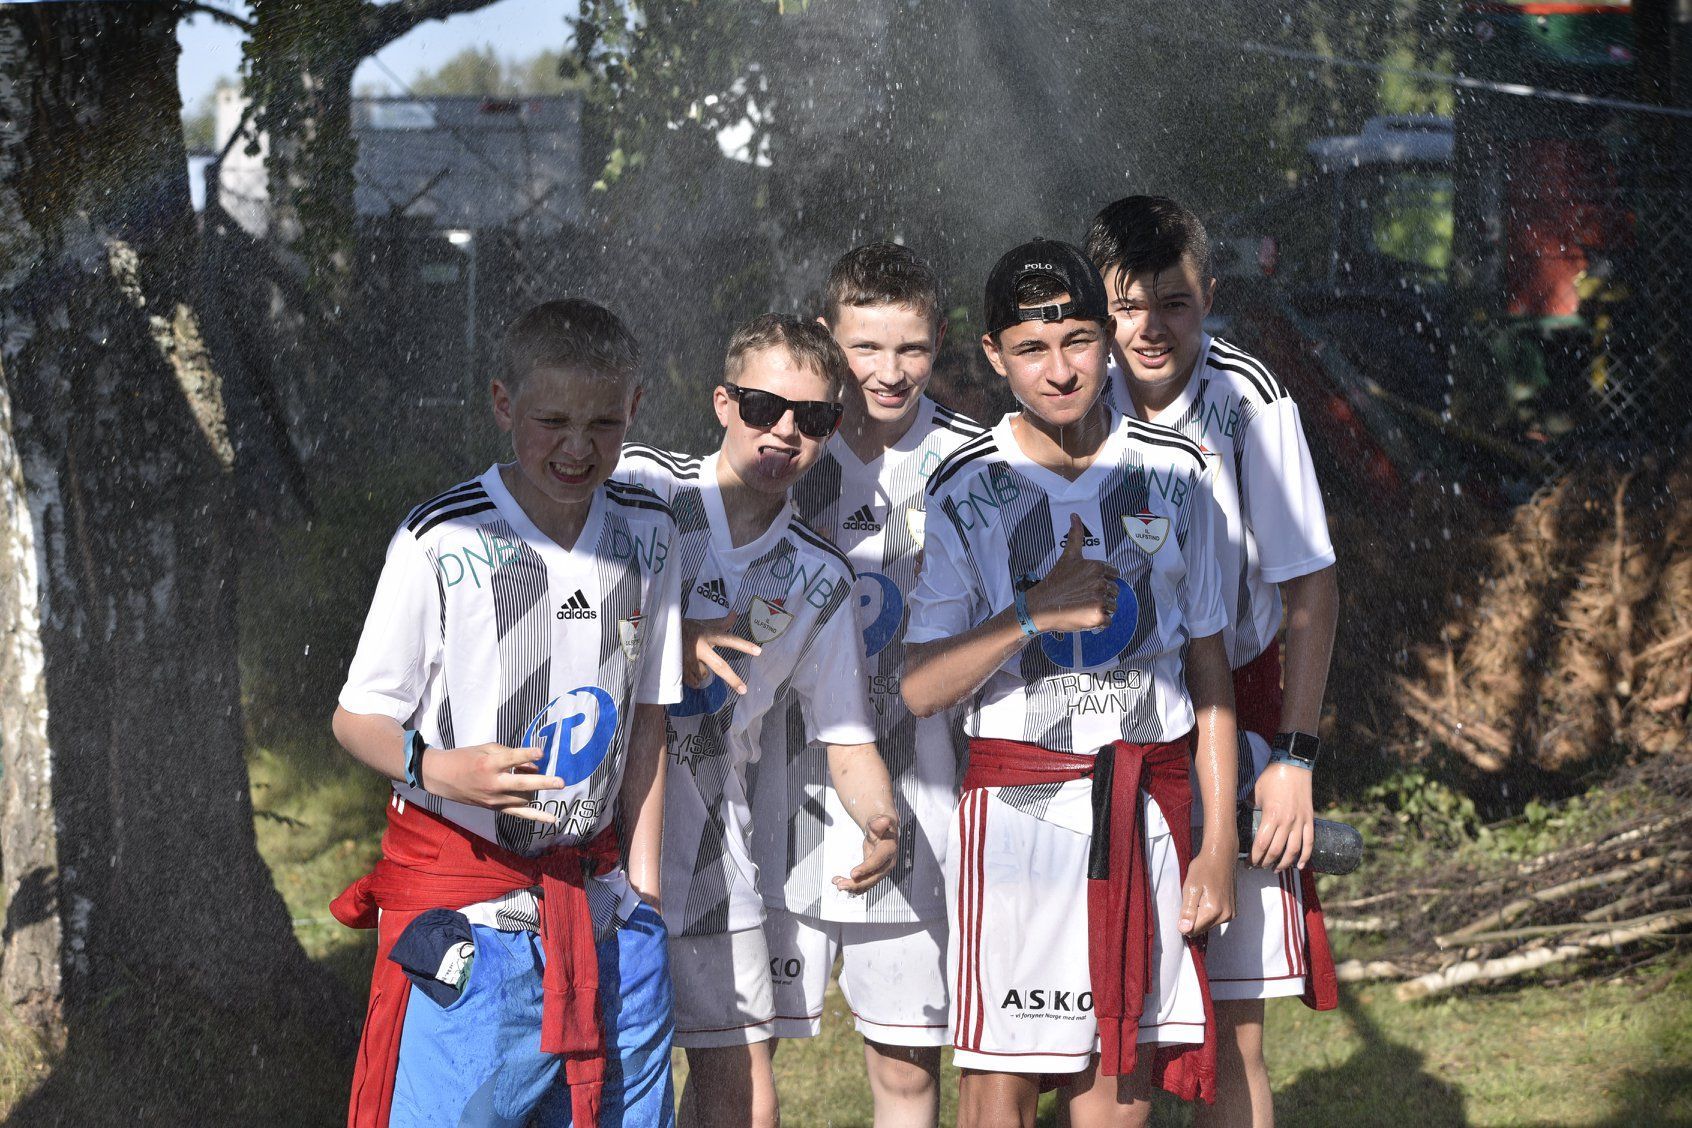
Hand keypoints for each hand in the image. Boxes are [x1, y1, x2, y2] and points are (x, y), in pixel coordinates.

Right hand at [422, 743, 564, 823]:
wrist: (441, 777)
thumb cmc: (465, 757)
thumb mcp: (486, 748)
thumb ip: (510, 754)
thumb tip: (533, 765)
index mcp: (488, 764)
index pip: (511, 759)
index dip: (526, 755)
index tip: (541, 752)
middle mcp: (492, 784)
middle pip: (522, 784)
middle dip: (543, 782)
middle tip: (561, 781)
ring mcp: (494, 799)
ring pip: (524, 797)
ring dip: (534, 787)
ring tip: (531, 777)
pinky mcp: (495, 808)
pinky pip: (519, 814)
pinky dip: (537, 816)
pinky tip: (552, 819)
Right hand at [682, 617, 760, 692]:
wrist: (660, 633)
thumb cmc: (685, 628)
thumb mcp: (703, 623)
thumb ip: (721, 622)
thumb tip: (735, 614)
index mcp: (707, 635)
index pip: (729, 640)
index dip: (744, 645)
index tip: (759, 652)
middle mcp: (701, 648)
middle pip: (720, 666)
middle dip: (733, 679)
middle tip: (744, 690)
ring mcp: (689, 660)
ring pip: (705, 674)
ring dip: (702, 671)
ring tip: (694, 661)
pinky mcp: (680, 669)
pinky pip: (694, 681)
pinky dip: (693, 678)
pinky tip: (688, 670)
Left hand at [833, 813, 898, 894]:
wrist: (885, 831)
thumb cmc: (883, 825)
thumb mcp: (881, 820)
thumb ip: (879, 823)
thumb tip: (882, 821)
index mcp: (889, 849)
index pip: (877, 861)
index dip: (866, 868)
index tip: (853, 873)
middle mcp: (887, 863)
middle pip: (873, 878)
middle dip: (857, 884)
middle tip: (841, 885)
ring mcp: (880, 870)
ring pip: (867, 883)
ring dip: (852, 886)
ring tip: (838, 884)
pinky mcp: (873, 873)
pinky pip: (864, 883)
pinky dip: (852, 885)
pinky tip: (840, 882)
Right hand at [1025, 514, 1120, 633]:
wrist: (1040, 606)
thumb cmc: (1055, 582)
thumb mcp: (1068, 556)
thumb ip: (1076, 535)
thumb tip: (1075, 514)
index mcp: (1096, 567)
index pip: (1114, 575)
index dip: (1102, 580)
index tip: (1088, 585)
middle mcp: (1100, 582)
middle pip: (1115, 591)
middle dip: (1102, 595)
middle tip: (1083, 597)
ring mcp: (1100, 600)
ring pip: (1113, 606)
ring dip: (1101, 609)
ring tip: (1083, 606)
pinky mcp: (1098, 617)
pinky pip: (1108, 621)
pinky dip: (1098, 622)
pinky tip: (1084, 617)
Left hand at [1178, 848, 1236, 936]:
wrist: (1221, 856)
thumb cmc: (1204, 868)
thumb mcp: (1190, 888)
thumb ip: (1187, 911)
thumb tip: (1184, 930)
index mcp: (1214, 911)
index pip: (1193, 930)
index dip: (1184, 920)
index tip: (1185, 904)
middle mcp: (1225, 916)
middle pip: (1201, 928)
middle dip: (1193, 917)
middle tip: (1194, 897)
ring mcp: (1231, 914)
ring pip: (1208, 924)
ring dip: (1201, 914)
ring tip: (1201, 895)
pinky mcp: (1233, 911)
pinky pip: (1215, 918)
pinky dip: (1209, 911)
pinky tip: (1208, 896)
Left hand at [1250, 762, 1314, 871]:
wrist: (1293, 765)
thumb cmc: (1271, 777)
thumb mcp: (1255, 793)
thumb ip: (1249, 808)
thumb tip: (1240, 818)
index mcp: (1271, 816)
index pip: (1262, 845)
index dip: (1254, 857)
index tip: (1249, 862)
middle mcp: (1287, 822)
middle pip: (1276, 851)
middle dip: (1266, 863)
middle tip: (1259, 867)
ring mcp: (1300, 822)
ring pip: (1293, 851)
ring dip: (1284, 864)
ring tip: (1276, 869)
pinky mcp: (1310, 820)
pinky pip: (1309, 842)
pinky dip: (1305, 856)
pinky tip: (1299, 865)